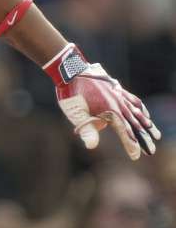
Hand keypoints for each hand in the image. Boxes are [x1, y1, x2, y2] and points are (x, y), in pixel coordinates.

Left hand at [45, 44, 160, 160]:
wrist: (71, 72)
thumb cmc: (71, 94)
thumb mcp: (76, 113)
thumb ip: (87, 130)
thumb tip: (91, 147)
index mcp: (110, 111)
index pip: (124, 132)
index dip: (130, 144)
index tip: (136, 156)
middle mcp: (119, 104)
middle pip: (135, 124)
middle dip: (143, 139)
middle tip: (151, 151)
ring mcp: (119, 96)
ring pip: (137, 113)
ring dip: (146, 125)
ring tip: (156, 135)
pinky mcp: (117, 90)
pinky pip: (133, 100)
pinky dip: (141, 109)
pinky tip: (145, 114)